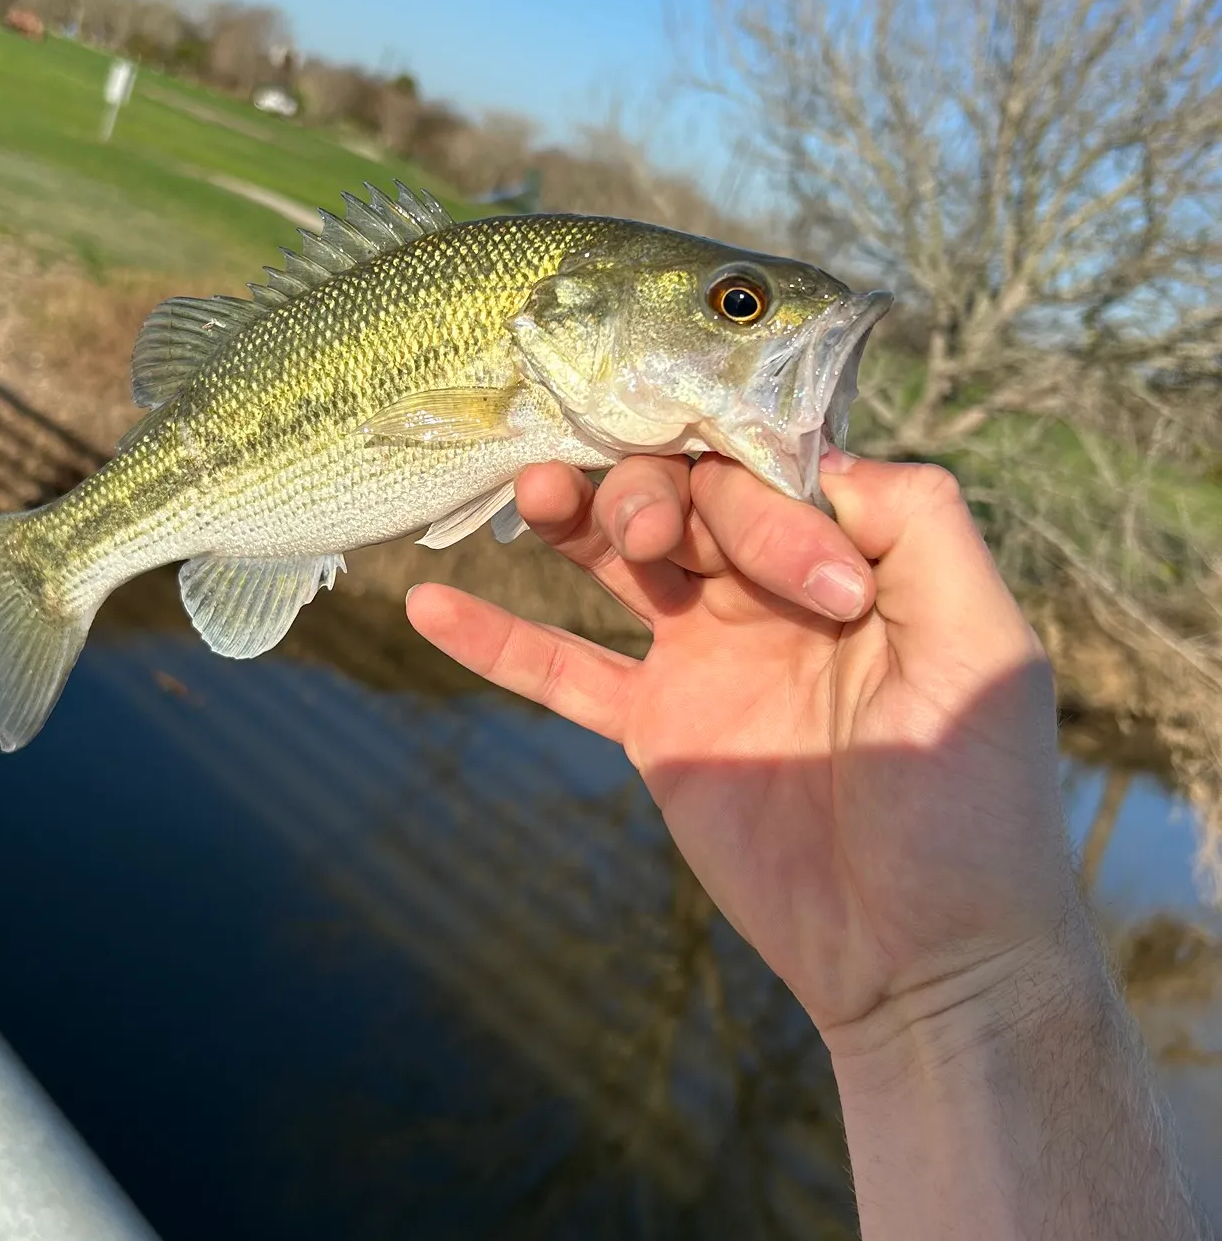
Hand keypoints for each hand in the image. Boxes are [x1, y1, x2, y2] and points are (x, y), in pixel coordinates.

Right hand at [406, 451, 1082, 1048]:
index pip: (772, 477)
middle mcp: (769, 591)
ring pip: (618, 560)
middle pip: (684, 496)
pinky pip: (565, 671)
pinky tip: (429, 606)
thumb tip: (821, 454)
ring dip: (568, 516)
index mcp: (847, 561)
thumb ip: (922, 530)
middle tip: (645, 532)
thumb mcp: (983, 649)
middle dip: (653, 492)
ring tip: (529, 492)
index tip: (799, 585)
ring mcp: (705, 656)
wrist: (919, 957)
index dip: (756, 497)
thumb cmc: (969, 806)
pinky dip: (498, 641)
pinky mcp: (657, 725)